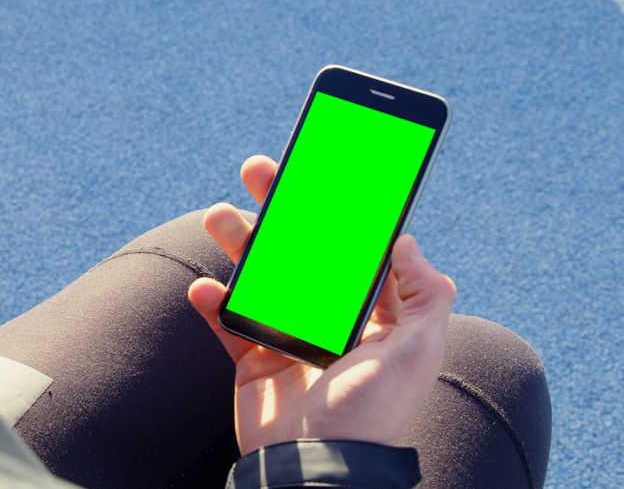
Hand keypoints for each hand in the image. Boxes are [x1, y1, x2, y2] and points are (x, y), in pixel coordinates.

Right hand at [188, 155, 455, 454]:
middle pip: (300, 252)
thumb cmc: (371, 413)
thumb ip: (425, 293)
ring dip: (239, 244)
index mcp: (371, 315)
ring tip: (218, 215)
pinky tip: (206, 290)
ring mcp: (288, 339)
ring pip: (259, 277)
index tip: (320, 172)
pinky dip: (213, 303)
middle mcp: (329, 321)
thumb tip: (404, 240)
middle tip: (259, 171)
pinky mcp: (253, 360)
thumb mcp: (419, 351)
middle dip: (279, 209)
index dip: (337, 211)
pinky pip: (228, 322)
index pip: (353, 250)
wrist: (317, 468)